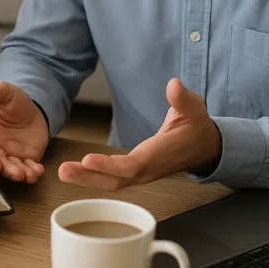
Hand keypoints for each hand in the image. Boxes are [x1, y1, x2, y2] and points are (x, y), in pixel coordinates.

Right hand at [0, 82, 48, 182]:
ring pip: (12, 169)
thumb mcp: (3, 91)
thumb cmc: (12, 99)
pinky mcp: (25, 158)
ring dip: (19, 174)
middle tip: (15, 173)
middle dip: (6, 170)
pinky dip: (32, 172)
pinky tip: (38, 171)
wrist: (32, 107)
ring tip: (28, 175)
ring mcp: (10, 154)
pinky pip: (28, 168)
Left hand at [59, 78, 220, 190]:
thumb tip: (174, 85)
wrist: (205, 146)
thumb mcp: (194, 108)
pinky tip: (75, 171)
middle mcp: (149, 168)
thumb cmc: (197, 126)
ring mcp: (142, 173)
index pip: (134, 164)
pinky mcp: (136, 172)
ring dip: (86, 179)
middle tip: (63, 170)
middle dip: (89, 177)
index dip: (111, 165)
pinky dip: (93, 177)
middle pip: (117, 180)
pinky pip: (113, 179)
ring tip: (63, 172)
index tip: (87, 159)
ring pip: (112, 182)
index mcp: (161, 154)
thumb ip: (183, 99)